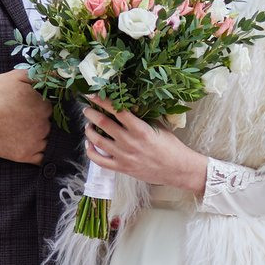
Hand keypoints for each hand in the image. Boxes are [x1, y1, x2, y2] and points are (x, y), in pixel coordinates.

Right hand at [0, 69, 50, 163]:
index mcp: (43, 107)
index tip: (27, 107)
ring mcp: (35, 142)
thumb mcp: (16, 77)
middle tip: (21, 119)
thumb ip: (40, 75)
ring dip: (39, 137)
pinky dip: (39, 153)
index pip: (48, 108)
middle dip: (39, 122)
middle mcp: (43, 126)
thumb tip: (59, 74)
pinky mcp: (26, 156)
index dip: (38, 107)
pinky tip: (28, 146)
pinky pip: (41, 158)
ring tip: (22, 131)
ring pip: (46, 140)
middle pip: (48, 124)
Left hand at [84, 98, 208, 197]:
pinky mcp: (121, 168)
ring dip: (89, 130)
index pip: (117, 110)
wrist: (177, 169)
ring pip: (98, 141)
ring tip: (88, 125)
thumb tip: (129, 106)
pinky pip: (99, 160)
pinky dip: (90, 151)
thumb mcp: (159, 126)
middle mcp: (129, 142)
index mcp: (140, 129)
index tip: (92, 94)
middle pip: (103, 123)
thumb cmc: (170, 146)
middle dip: (91, 113)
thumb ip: (143, 117)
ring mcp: (124, 156)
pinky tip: (89, 143)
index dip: (102, 101)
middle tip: (87, 109)